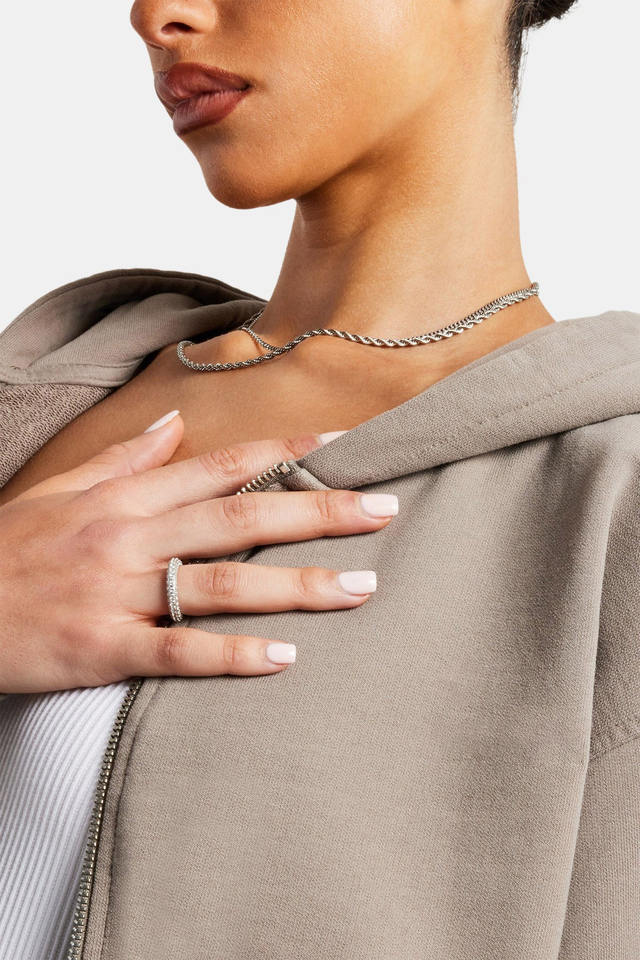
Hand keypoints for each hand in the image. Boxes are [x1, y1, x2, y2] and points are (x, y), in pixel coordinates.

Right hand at [0, 412, 396, 693]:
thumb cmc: (7, 551)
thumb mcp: (61, 491)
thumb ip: (124, 459)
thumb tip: (174, 424)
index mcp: (125, 498)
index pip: (221, 467)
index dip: (285, 455)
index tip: (344, 448)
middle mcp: (129, 537)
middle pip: (239, 518)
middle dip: (316, 512)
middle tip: (383, 510)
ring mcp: (117, 593)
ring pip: (221, 583)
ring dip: (295, 585)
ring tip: (361, 586)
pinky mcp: (100, 649)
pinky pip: (175, 651)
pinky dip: (230, 655)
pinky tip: (282, 658)